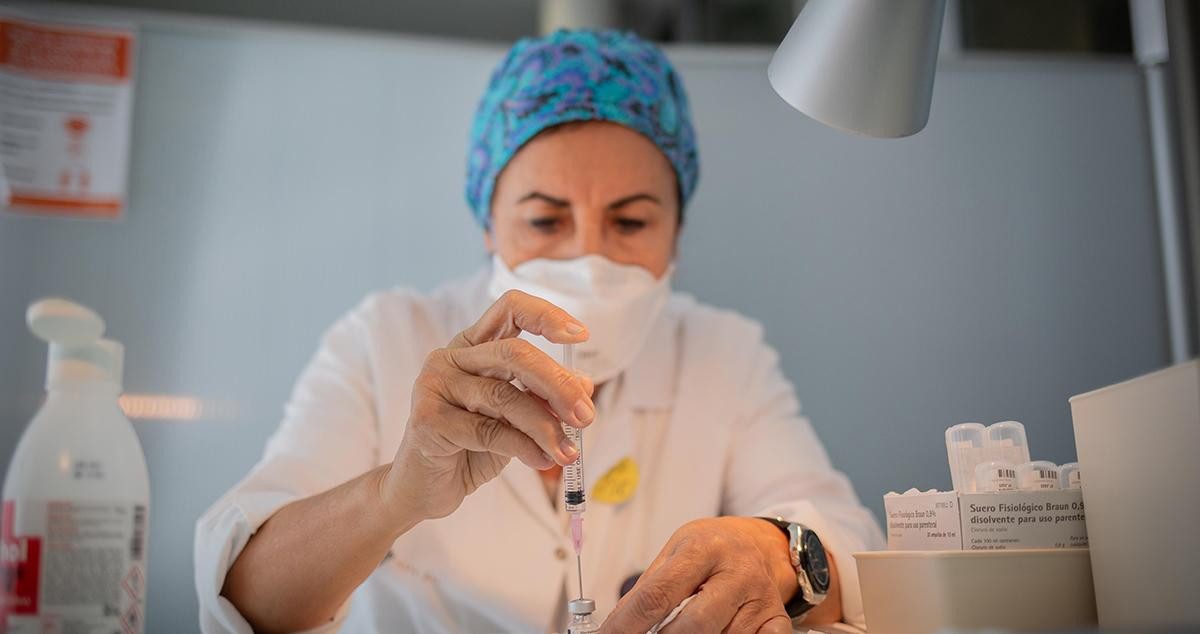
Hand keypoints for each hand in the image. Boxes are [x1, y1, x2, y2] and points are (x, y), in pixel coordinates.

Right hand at [382, 289, 594, 522]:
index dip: (546, 315)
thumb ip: (543, 397)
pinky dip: (524, 448)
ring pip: (504, 397)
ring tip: (567, 451)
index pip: (509, 309)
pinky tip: (542, 460)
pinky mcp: (427, 420)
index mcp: (473, 346)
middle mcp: (450, 358)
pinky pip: (488, 431)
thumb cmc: (471, 446)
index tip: (581, 335)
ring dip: (545, 427)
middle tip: (585, 416)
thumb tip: (584, 384)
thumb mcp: (516, 419)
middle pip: (514, 354)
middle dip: (558, 384)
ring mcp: (434, 386)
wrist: (426, 486)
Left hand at [603, 517, 799, 633]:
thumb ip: (648, 588)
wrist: (758, 543)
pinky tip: (721, 630)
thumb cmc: (711, 549)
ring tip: (687, 627)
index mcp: (704, 548)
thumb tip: (617, 625)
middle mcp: (737, 571)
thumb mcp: (676, 553)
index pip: (657, 595)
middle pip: (693, 625)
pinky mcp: (777, 618)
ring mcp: (761, 597)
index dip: (627, 625)